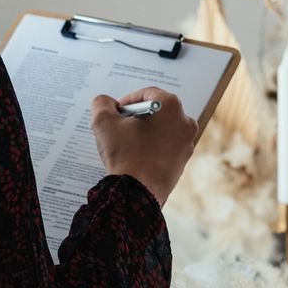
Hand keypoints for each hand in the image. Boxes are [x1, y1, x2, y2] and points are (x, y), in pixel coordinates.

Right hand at [91, 87, 197, 205]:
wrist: (137, 194)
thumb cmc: (125, 155)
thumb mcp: (104, 122)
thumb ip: (102, 104)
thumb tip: (105, 102)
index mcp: (171, 107)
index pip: (147, 93)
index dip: (128, 101)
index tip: (117, 111)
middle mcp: (184, 122)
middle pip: (157, 111)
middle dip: (137, 117)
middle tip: (120, 126)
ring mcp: (186, 144)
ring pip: (162, 130)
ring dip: (144, 132)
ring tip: (126, 143)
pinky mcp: (183, 162)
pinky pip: (165, 147)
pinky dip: (151, 147)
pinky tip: (135, 156)